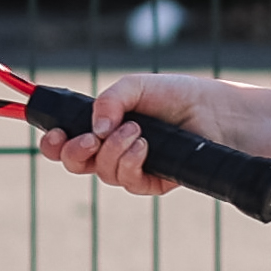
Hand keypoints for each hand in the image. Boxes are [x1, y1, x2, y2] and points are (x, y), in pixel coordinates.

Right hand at [39, 75, 242, 198]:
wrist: (216, 112)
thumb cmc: (178, 95)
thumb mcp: (137, 87)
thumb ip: (109, 100)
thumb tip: (94, 130)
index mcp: (104, 126)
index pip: (68, 141)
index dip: (54, 143)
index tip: (55, 134)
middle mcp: (115, 149)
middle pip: (77, 165)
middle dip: (74, 154)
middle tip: (89, 140)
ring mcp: (134, 167)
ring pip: (104, 174)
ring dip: (114, 151)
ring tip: (137, 131)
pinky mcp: (154, 182)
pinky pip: (130, 183)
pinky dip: (131, 163)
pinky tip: (144, 146)